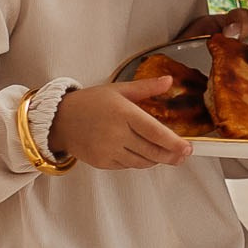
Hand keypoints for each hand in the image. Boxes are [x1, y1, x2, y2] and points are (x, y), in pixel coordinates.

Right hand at [48, 73, 194, 170]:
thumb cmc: (90, 102)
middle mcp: (116, 134)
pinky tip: (143, 154)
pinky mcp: (103, 162)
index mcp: (123, 113)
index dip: (174, 143)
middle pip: (152, 151)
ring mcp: (108, 150)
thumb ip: (146, 87)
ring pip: (142, 162)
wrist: (60, 120)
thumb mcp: (118, 89)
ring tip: (166, 154)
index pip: (155, 132)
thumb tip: (169, 81)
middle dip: (172, 156)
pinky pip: (128, 166)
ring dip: (157, 159)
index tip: (188, 148)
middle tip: (183, 155)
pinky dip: (139, 161)